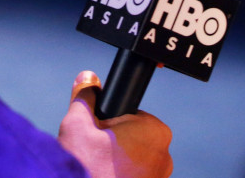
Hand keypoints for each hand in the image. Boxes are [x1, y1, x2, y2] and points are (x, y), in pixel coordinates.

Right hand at [58, 71, 172, 177]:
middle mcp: (166, 154)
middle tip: (94, 156)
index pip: (129, 116)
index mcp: (155, 130)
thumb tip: (88, 77)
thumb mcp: (78, 125)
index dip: (108, 123)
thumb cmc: (86, 167)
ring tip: (99, 170)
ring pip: (134, 161)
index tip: (97, 136)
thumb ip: (84, 97)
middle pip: (132, 139)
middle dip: (113, 145)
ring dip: (117, 164)